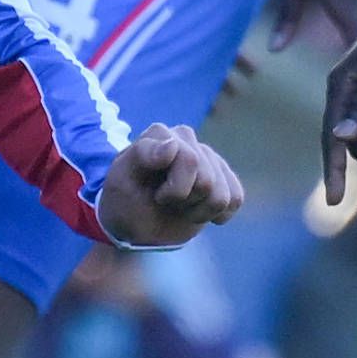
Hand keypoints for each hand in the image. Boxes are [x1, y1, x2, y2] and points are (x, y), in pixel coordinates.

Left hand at [96, 122, 246, 248]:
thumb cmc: (125, 201)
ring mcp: (208, 157)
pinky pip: (235, 199)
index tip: (155, 195)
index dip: (174, 190)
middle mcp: (187, 139)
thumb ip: (144, 155)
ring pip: (222, 196)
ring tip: (178, 206)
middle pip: (207, 182)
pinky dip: (217, 215)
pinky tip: (197, 211)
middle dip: (183, 201)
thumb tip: (174, 144)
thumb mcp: (121, 182)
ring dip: (198, 211)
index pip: (191, 160)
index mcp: (160, 134)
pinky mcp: (224, 177)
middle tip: (163, 201)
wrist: (134, 223)